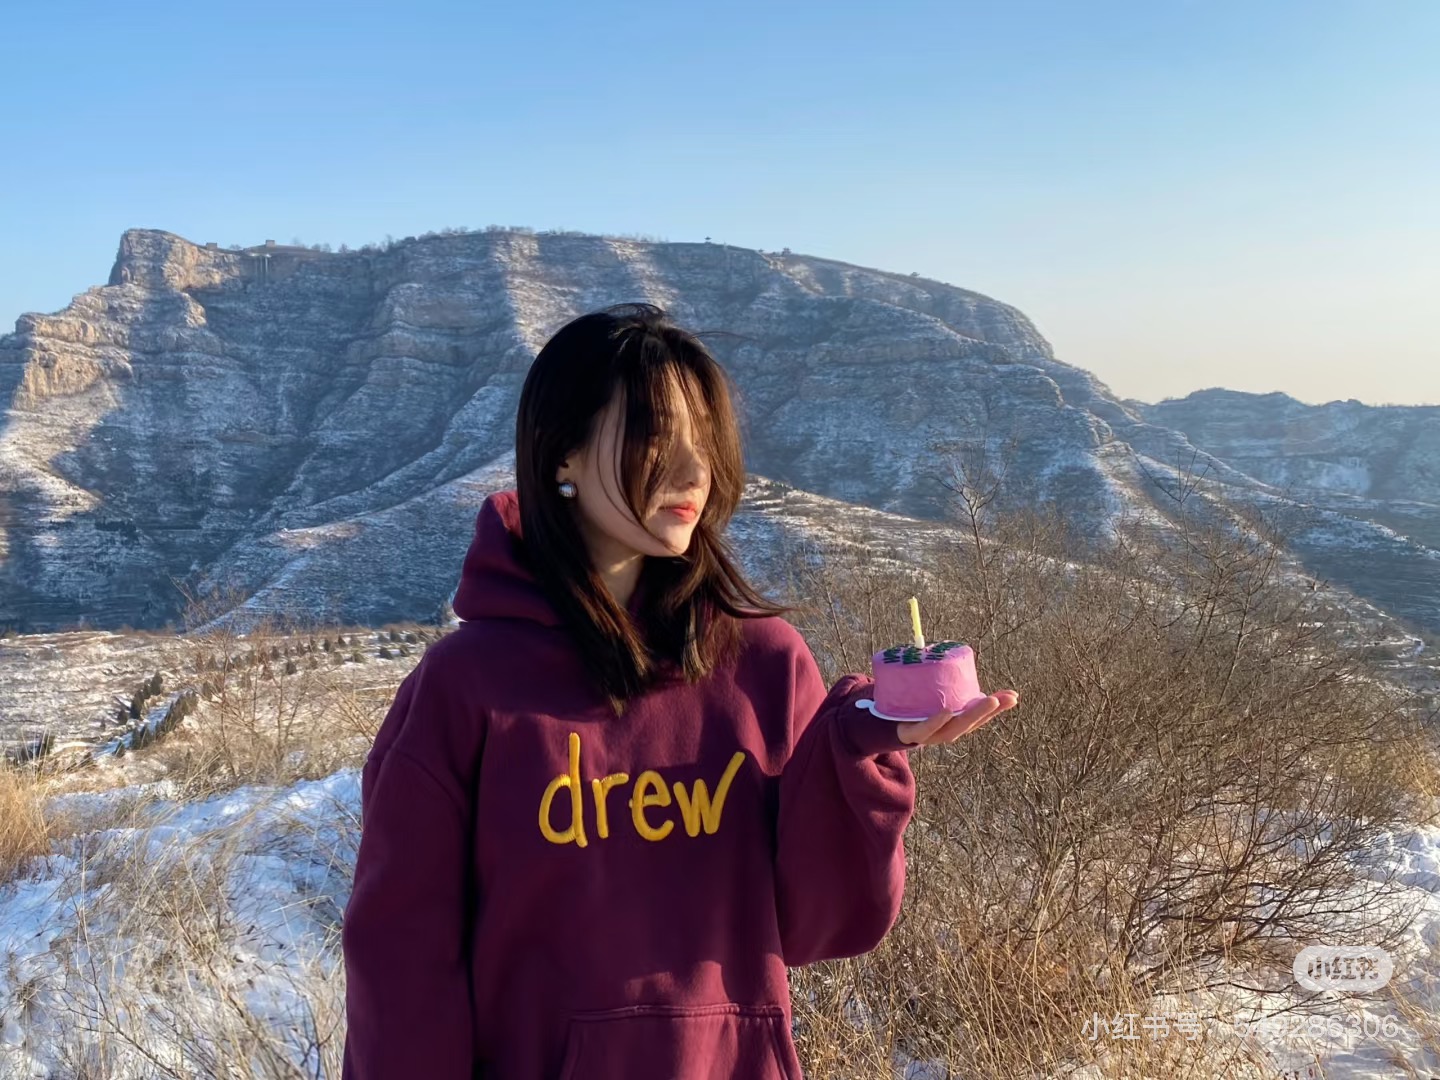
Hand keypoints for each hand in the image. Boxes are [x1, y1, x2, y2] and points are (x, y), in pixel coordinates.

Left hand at [896, 690, 1018, 746]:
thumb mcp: (937, 694)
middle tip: (999, 698)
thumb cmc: (917, 707)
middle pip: (969, 723)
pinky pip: (925, 729)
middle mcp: (946, 731)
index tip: (1013, 696)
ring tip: (983, 701)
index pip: (981, 716)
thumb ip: (951, 680)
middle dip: (986, 711)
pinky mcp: (911, 733)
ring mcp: (931, 735)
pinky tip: (947, 711)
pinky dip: (937, 721)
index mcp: (956, 722)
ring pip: (953, 728)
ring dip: (969, 715)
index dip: (998, 708)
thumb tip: (950, 652)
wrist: (886, 725)